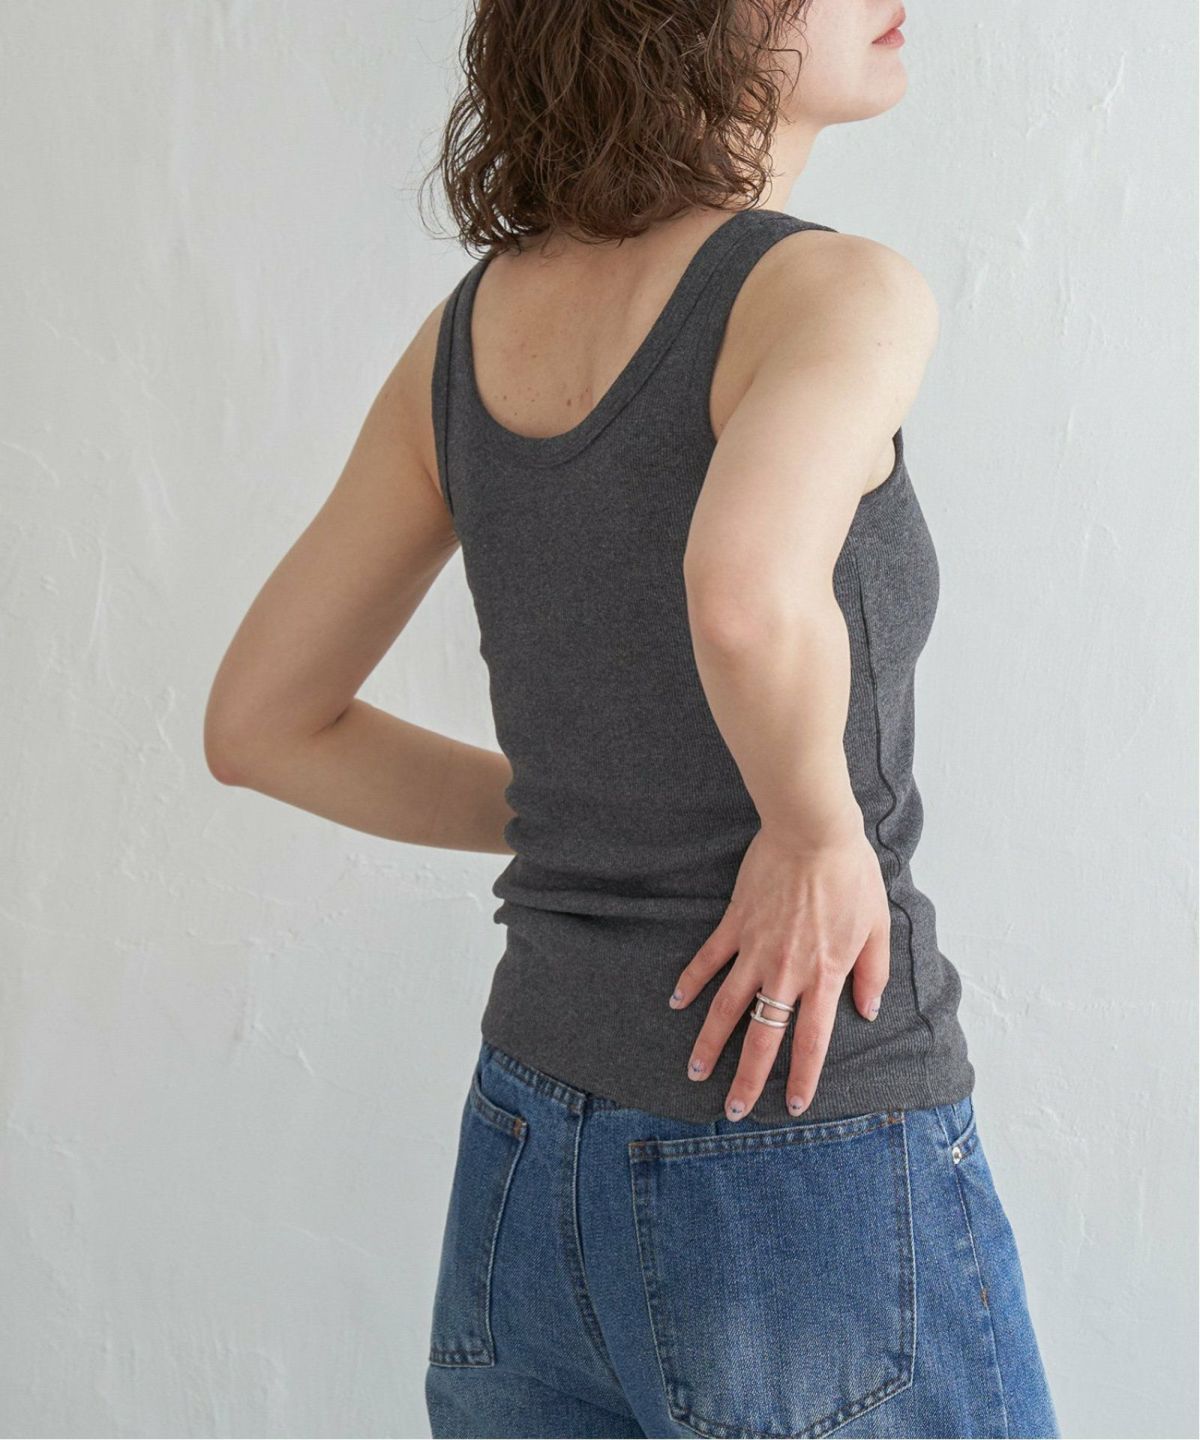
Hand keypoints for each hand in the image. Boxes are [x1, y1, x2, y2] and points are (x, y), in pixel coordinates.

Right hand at [667, 819, 890, 1120]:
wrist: (813, 833)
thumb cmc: (850, 875)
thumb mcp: (877, 926)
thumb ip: (873, 972)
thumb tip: (867, 1010)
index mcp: (824, 975)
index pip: (812, 1041)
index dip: (802, 1077)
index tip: (793, 1105)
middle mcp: (786, 971)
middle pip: (763, 1037)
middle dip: (748, 1079)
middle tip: (733, 1110)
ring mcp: (755, 949)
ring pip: (726, 1007)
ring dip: (710, 1043)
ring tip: (696, 1070)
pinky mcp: (735, 924)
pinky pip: (708, 960)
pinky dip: (691, 982)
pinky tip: (677, 1003)